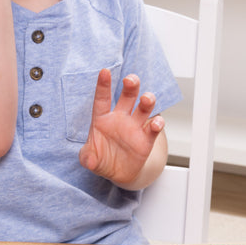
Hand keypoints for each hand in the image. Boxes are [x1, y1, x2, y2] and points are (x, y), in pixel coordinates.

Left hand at [79, 69, 166, 188]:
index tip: (104, 71)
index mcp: (103, 118)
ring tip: (146, 99)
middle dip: (131, 85)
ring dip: (147, 100)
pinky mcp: (147, 139)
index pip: (103, 99)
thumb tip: (90, 161)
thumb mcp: (90, 159)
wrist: (119, 173)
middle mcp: (120, 118)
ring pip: (143, 107)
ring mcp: (135, 127)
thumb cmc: (102, 159)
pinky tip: (156, 123)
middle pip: (128, 96)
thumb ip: (88, 158)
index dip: (103, 85)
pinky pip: (154, 127)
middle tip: (131, 79)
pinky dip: (157, 123)